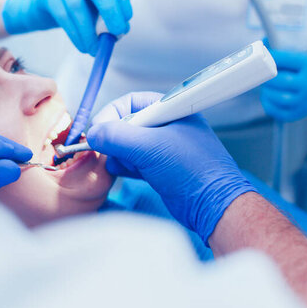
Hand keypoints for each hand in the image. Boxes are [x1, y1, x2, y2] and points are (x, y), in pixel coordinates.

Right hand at [2, 0, 131, 55]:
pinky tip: (82, 46)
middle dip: (108, 10)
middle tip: (117, 33)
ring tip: (96, 49)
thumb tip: (120, 31)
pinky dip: (75, 34)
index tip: (127, 17)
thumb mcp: (94, 1)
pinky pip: (62, 16)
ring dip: (88, 31)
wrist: (43, 2)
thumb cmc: (77, 2)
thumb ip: (108, 11)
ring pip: (75, 4)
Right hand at [87, 92, 255, 245]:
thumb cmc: (193, 170)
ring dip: (120, 155)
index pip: (129, 102)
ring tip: (129, 166)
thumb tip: (93, 133)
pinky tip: (130, 174)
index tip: (97, 132)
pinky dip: (126, 167)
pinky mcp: (160, 167)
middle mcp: (166, 125)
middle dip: (114, 139)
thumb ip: (117, 136)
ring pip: (127, 145)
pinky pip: (133, 161)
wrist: (213, 205)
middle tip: (112, 152)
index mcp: (169, 110)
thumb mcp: (149, 147)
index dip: (110, 115)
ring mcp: (163, 147)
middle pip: (125, 124)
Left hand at [261, 50, 306, 121]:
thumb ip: (283, 53)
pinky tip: (266, 97)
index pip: (286, 60)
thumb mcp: (304, 56)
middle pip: (282, 80)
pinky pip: (279, 112)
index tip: (262, 55)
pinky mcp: (300, 114)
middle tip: (261, 74)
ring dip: (267, 92)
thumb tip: (261, 44)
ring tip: (265, 86)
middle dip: (267, 77)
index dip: (271, 57)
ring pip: (280, 98)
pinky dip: (268, 105)